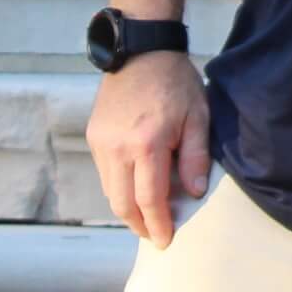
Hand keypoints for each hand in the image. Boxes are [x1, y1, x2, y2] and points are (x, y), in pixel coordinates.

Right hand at [85, 49, 209, 244]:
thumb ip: (195, 158)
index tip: (165, 241)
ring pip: (110, 191)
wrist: (142, 50)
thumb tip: (193, 193)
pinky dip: (119, 187)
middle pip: (122, 204)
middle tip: (155, 236)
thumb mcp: (198, 117)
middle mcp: (117, 147)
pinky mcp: (93, 136)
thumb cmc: (175, 83)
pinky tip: (135, 188)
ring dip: (127, 208)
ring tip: (147, 216)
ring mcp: (100, 142)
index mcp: (146, 144)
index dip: (157, 224)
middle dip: (138, 225)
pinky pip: (105, 173)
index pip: (149, 199)